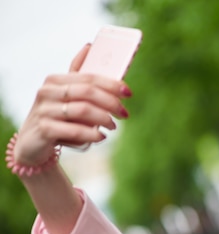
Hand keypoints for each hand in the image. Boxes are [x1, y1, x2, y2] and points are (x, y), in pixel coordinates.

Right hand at [13, 44, 131, 166]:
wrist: (33, 144)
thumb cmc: (56, 117)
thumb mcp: (66, 96)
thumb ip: (78, 76)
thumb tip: (89, 46)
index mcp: (55, 80)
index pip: (88, 78)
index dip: (111, 84)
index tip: (128, 93)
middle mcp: (47, 92)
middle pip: (88, 92)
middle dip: (111, 102)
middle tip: (125, 114)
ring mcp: (44, 111)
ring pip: (83, 110)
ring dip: (104, 119)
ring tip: (113, 126)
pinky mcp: (44, 130)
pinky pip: (75, 130)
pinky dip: (92, 134)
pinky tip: (101, 137)